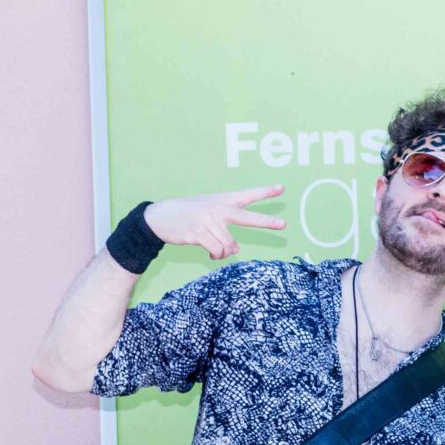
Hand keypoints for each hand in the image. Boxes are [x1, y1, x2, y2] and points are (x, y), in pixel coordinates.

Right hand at [141, 186, 286, 260]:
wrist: (159, 217)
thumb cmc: (187, 215)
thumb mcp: (207, 213)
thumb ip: (225, 228)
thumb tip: (236, 249)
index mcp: (221, 202)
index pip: (247, 195)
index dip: (264, 192)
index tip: (281, 188)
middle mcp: (217, 210)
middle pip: (248, 218)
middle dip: (266, 222)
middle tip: (284, 225)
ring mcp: (208, 221)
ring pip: (230, 245)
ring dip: (224, 253)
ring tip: (215, 250)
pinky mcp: (198, 233)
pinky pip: (217, 251)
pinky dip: (216, 256)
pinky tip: (210, 254)